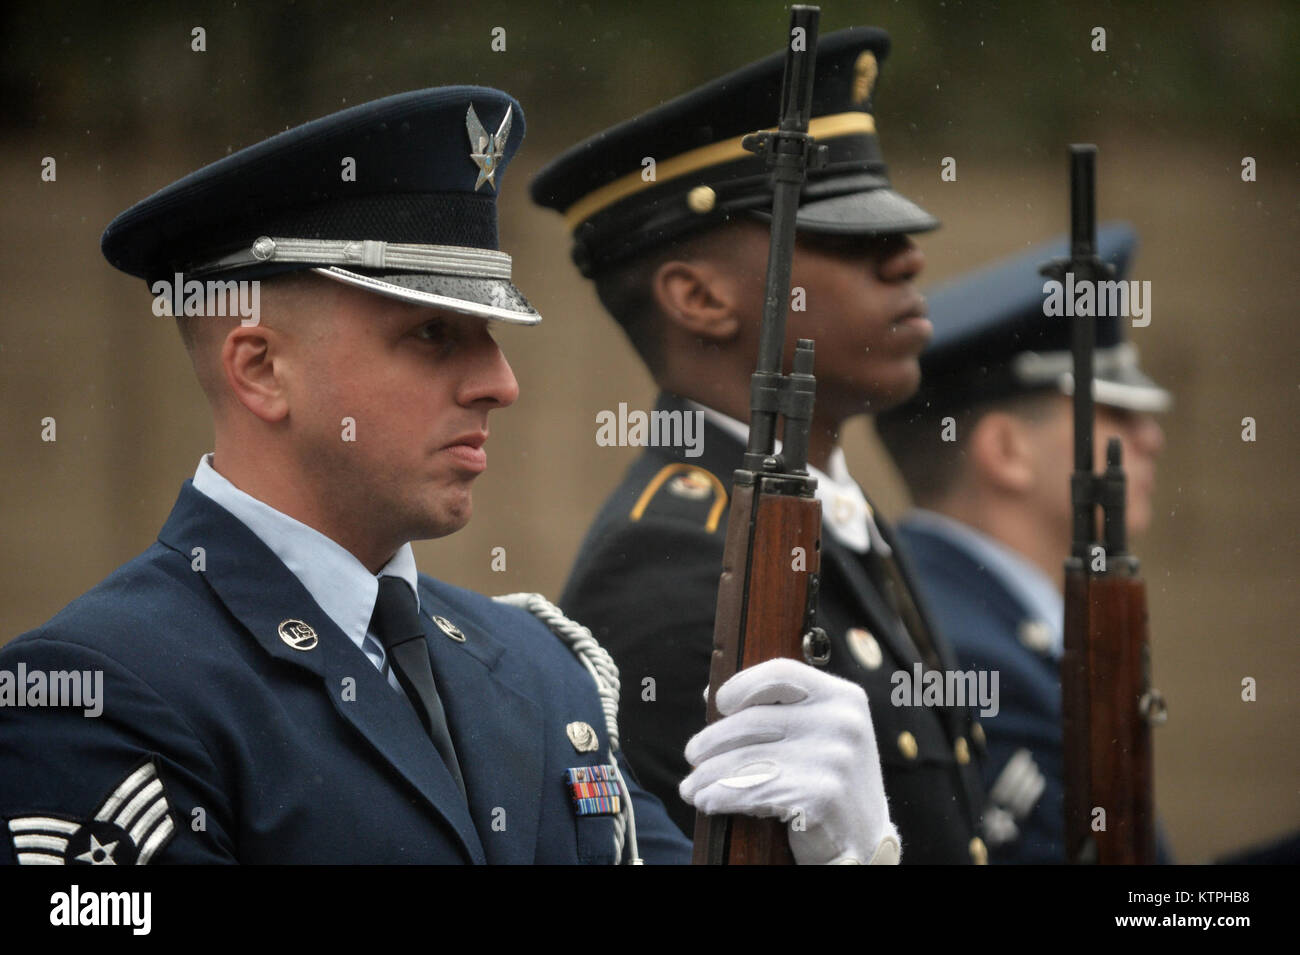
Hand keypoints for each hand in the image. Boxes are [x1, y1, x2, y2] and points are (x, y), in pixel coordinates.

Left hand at [680, 657, 898, 864]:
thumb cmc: (828, 778)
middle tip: (691, 755)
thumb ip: (776, 709)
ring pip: (745, 759)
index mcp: (842, 697)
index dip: (741, 685)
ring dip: (707, 775)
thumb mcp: (817, 733)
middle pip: (752, 720)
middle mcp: (841, 722)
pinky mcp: (820, 795)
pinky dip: (721, 795)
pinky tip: (707, 800)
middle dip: (711, 741)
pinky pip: (753, 790)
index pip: (780, 672)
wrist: (865, 838)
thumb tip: (711, 695)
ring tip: (691, 786)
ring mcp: (833, 758)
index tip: (718, 705)